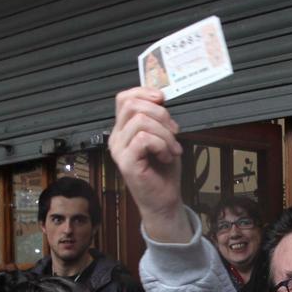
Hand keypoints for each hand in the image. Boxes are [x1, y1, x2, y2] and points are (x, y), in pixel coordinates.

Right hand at [107, 88, 190, 242]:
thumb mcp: (163, 136)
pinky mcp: (126, 162)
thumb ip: (157, 117)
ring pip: (140, 121)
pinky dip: (161, 145)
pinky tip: (166, 156)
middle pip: (132, 105)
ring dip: (164, 133)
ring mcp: (119, 150)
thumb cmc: (164, 170)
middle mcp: (117, 137)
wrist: (164, 199)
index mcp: (123, 129)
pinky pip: (144, 139)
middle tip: (173, 131)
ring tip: (172, 148)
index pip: (124, 98)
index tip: (163, 100)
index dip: (144, 92)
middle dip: (160, 113)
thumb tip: (159, 97)